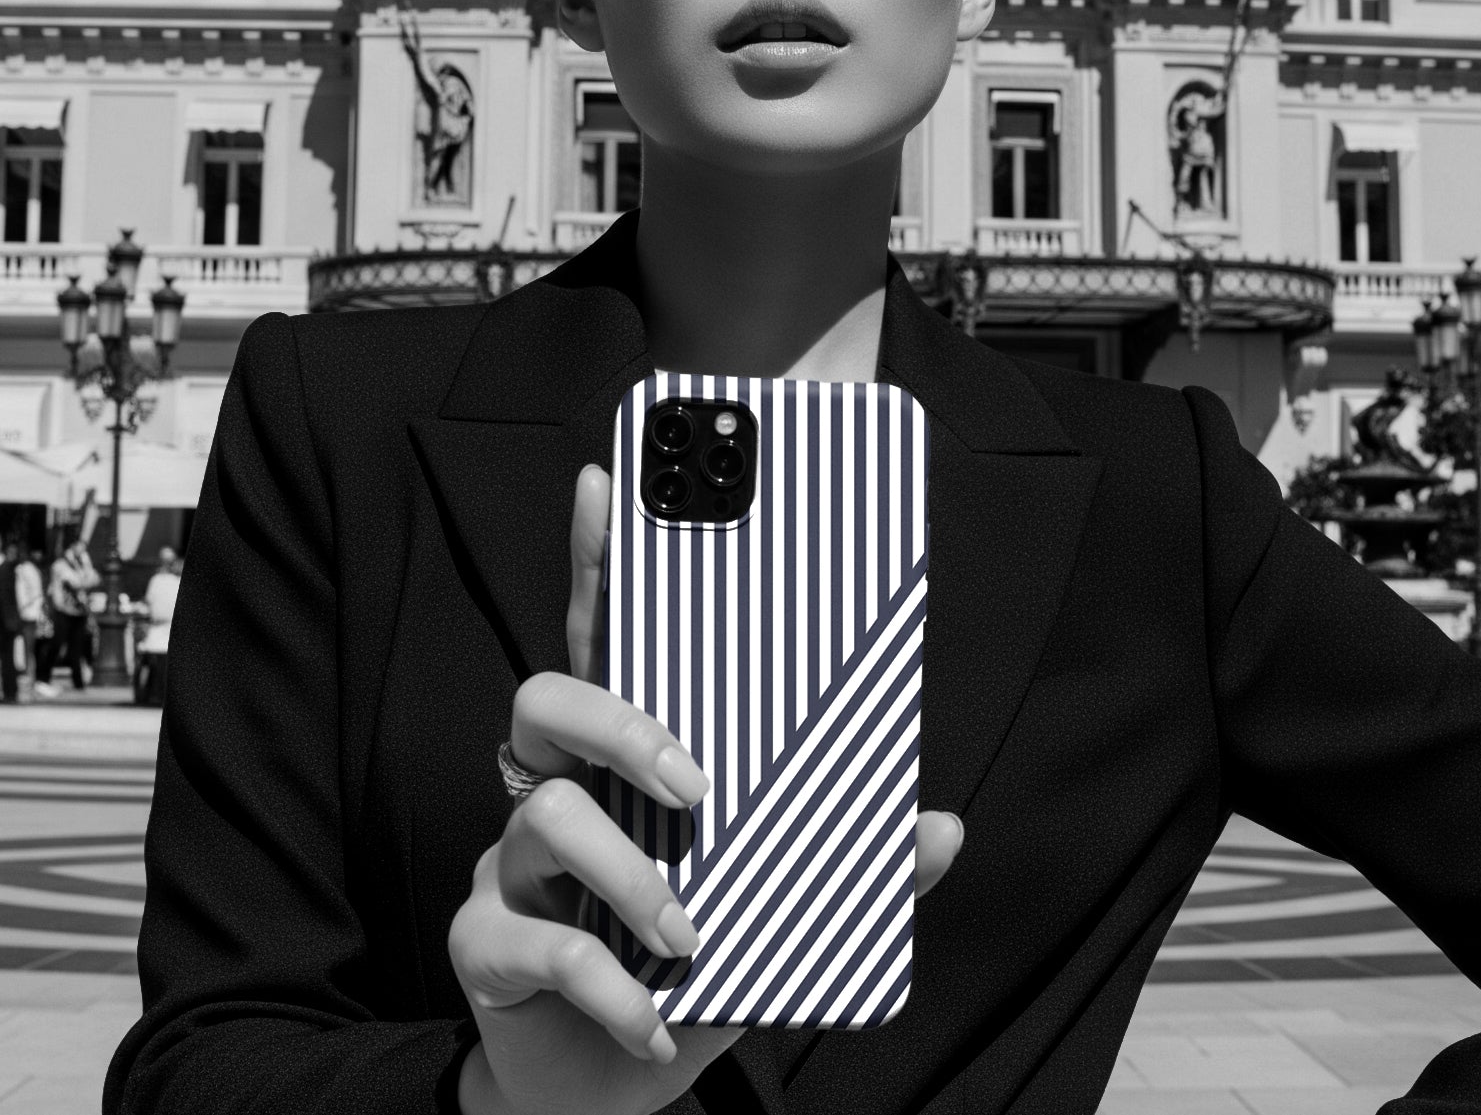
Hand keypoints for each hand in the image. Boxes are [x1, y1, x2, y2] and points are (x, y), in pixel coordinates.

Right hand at [450, 465, 963, 1114]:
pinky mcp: (484, 948)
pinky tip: (654, 1020)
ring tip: (691, 935)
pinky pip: (531, 945)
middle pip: (545, 699)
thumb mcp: (776, 906)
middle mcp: (559, 794)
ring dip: (629, 876)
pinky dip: (605, 984)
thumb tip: (942, 825)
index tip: (608, 479)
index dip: (600, 558)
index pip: (609, 640)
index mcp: (626, 764)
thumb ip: (851, 861)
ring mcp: (512, 869)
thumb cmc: (691, 963)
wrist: (604, 1087)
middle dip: (617, 721)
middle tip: (695, 777)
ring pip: (542, 819)